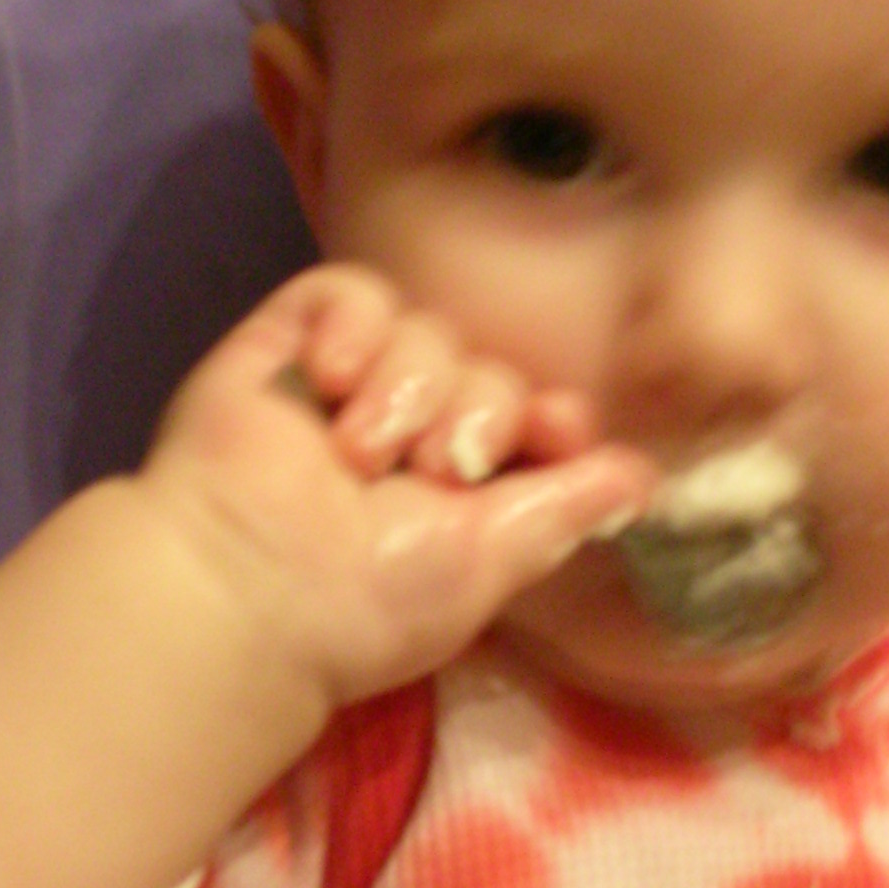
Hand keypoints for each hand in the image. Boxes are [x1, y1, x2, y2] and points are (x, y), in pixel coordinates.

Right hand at [145, 262, 655, 711]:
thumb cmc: (368, 596)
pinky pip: (351, 290)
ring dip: (407, 388)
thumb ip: (566, 510)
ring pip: (427, 332)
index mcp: (463, 490)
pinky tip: (334, 376)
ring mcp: (350, 384)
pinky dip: (356, 324)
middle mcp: (412, 431)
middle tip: (428, 470)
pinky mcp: (290, 342)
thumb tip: (643, 478)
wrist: (245, 581)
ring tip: (356, 452)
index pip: (536, 419)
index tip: (556, 428)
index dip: (554, 417)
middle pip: (490, 371)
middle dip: (476, 415)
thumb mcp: (491, 562)